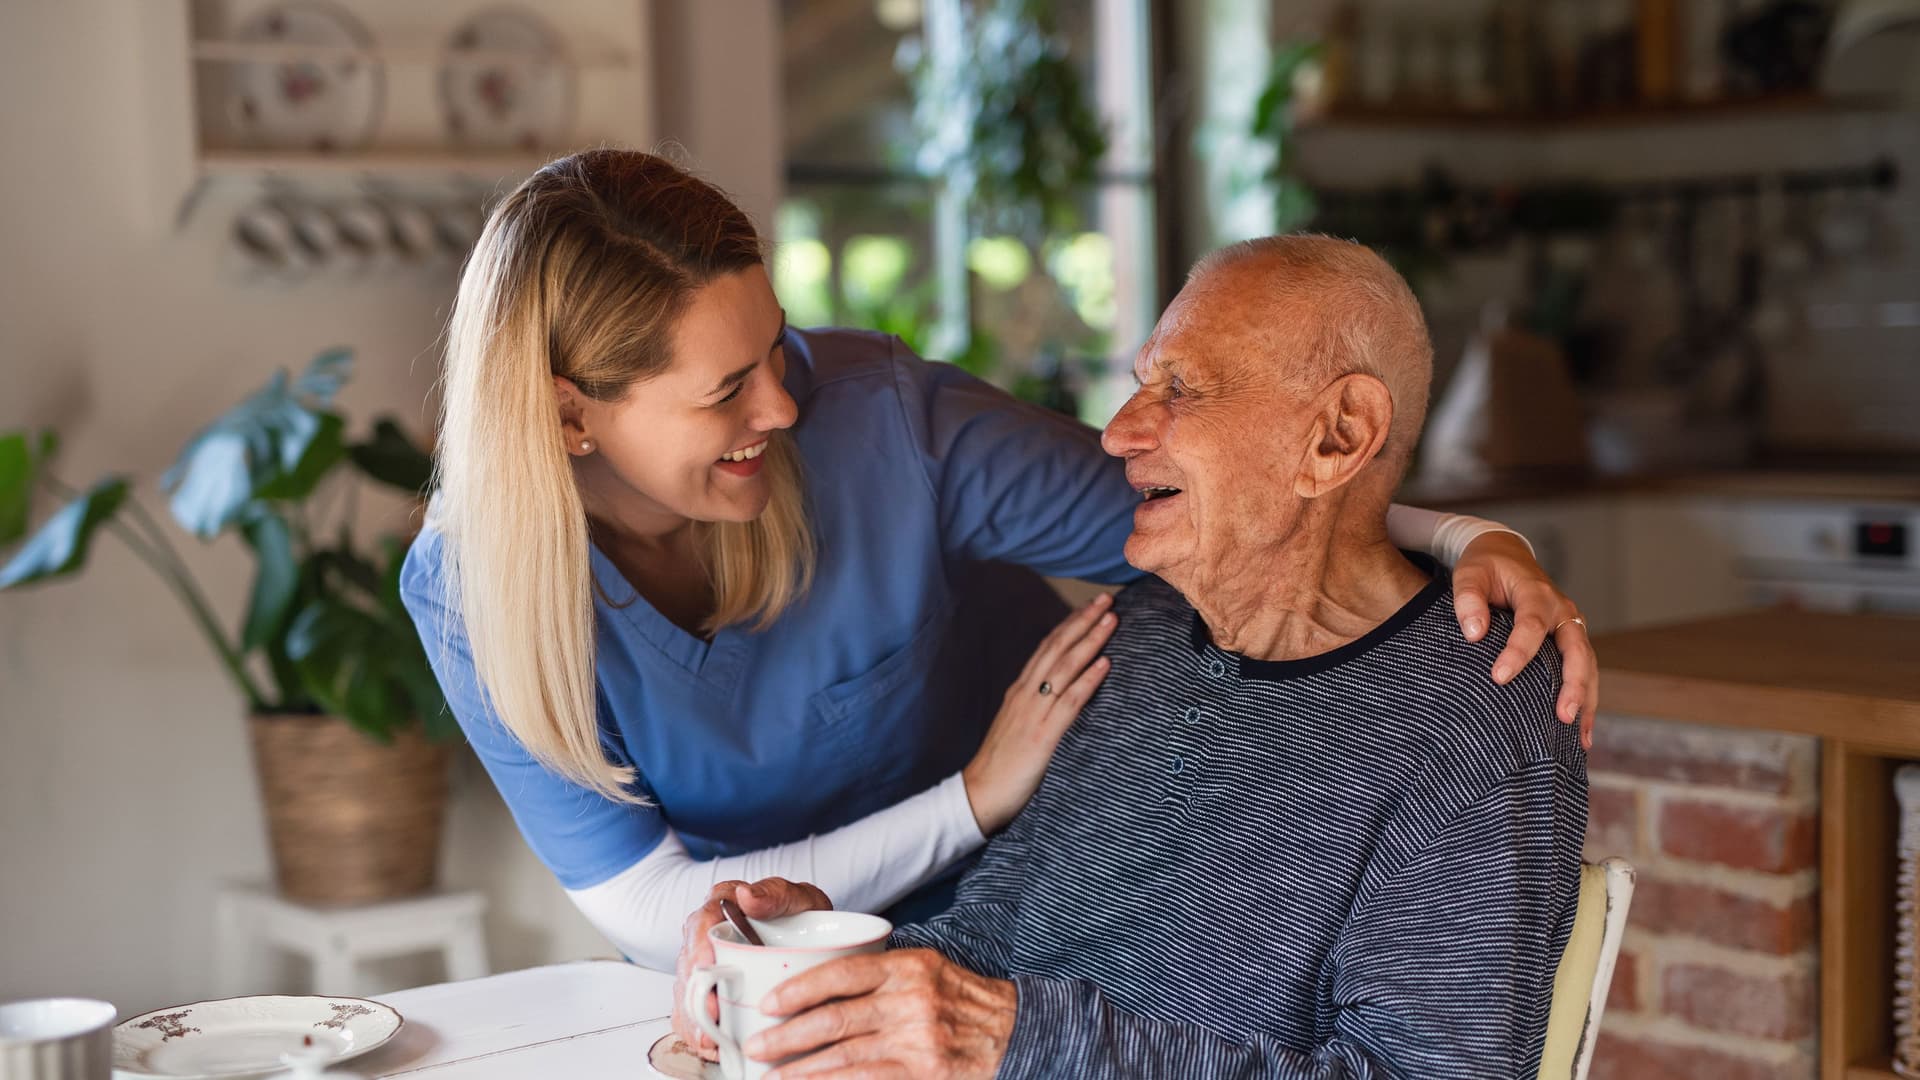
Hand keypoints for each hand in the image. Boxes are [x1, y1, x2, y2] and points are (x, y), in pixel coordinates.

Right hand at [672, 878, 834, 1061]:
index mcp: (721, 907)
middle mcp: (707, 937)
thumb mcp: (799, 898)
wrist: (818, 939)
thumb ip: (775, 894)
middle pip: (689, 966)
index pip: (700, 924)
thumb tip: (746, 895)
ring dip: (695, 1019)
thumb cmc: (804, 916)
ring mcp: (706, 966)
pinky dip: (700, 1032)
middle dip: (696, 994)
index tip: (707, 967)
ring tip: (711, 1040)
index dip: (699, 948)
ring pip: (688, 993)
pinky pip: (695, 1013)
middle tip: (711, 1015)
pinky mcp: (711, 992)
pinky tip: (713, 1046)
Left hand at [749, 949, 1015, 1079]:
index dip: (800, 988)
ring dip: (800, 1070)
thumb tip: (820, 989)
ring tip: (771, 1077)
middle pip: (834, 1018)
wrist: (1016, 1033)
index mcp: (907, 967)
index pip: (842, 973)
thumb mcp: (927, 971)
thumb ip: (881, 976)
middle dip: (787, 1036)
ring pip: (843, 1057)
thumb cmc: (963, 1003)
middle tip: (756, 1046)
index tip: (770, 1002)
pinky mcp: (922, 1072)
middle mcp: (910, 1000)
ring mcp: (917, 1039)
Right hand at [962, 594, 1116, 833]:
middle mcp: (1026, 694)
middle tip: (1106, 600)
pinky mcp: (1043, 735)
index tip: (1089, 607)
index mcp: (1020, 692)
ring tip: (1111, 620)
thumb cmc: (1001, 764)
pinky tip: (1105, 664)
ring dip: (1090, 641)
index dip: (1069, 625)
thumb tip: (1059, 696)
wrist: (979, 794)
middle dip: (1083, 621)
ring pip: (1065, 667)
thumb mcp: (1017, 726)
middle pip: (1057, 648)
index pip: (1047, 648)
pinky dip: (1088, 680)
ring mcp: (1034, 712)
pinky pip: (1069, 702)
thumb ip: (1036, 708)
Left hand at [1450, 531, 1598, 748]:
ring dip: (1586, 700)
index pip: (1531, 625)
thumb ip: (1468, 599)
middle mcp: (1562, 611)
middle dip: (1573, 685)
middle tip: (1563, 716)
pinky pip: (1584, 671)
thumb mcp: (1470, 574)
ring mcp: (1571, 627)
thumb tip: (1474, 634)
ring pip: (1587, 665)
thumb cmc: (1486, 567)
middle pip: (1576, 651)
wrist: (1506, 555)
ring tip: (1580, 738)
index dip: (1518, 652)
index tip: (1499, 677)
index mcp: (1537, 594)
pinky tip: (1581, 733)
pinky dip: (1586, 700)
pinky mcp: (1570, 640)